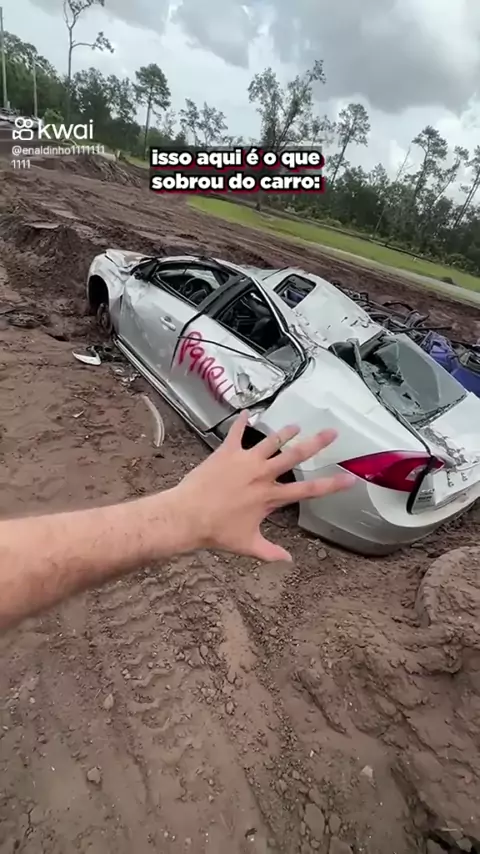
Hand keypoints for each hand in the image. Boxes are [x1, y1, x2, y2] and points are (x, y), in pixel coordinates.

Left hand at [173, 411, 353, 561]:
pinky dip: (241, 423)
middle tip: (332, 431)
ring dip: (284, 432)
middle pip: (295, 456)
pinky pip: (235, 433)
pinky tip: (247, 413)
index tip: (350, 478)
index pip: (308, 490)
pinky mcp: (225, 453)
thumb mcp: (248, 545)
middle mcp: (262, 475)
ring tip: (296, 424)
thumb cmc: (217, 532)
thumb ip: (270, 552)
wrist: (187, 516)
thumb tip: (288, 560)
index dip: (332, 484)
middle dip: (316, 443)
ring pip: (270, 441)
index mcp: (270, 496)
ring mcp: (244, 461)